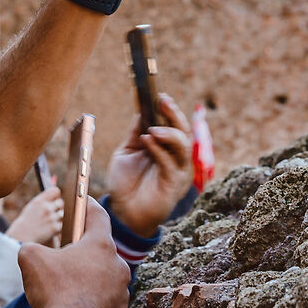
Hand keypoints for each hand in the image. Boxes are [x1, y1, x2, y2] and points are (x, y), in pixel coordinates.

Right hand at [7, 188, 62, 247]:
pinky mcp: (55, 228)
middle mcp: (46, 207)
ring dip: (58, 218)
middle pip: (61, 202)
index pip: (56, 191)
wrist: (20, 238)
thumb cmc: (24, 223)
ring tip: (48, 223)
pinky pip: (62, 225)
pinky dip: (57, 227)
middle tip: (52, 213)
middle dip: (58, 207)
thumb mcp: (31, 208)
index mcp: (39, 201)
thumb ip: (42, 202)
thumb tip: (55, 199)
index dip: (56, 195)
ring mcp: (52, 218)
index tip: (54, 199)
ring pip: (62, 214)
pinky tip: (49, 230)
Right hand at [17, 197, 129, 307]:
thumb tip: (32, 253)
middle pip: (96, 254)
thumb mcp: (30, 259)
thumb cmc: (54, 292)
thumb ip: (32, 248)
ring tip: (52, 300)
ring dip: (75, 288)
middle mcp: (117, 267)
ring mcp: (121, 294)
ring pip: (95, 285)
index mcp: (100, 246)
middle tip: (57, 264)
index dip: (86, 204)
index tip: (81, 200)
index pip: (97, 215)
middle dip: (76, 258)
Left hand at [104, 91, 195, 237]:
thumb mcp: (127, 152)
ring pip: (183, 145)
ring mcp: (178, 171)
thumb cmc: (126, 183)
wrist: (123, 213)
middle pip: (184, 131)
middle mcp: (177, 158)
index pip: (173, 124)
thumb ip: (136, 134)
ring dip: (168, 132)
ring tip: (152, 127)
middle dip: (174, 114)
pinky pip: (170, 163)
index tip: (158, 94)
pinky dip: (158, 150)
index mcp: (168, 148)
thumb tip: (142, 111)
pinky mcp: (174, 185)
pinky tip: (147, 140)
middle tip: (162, 100)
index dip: (168, 109)